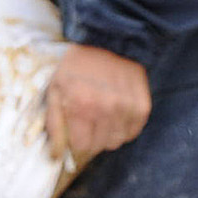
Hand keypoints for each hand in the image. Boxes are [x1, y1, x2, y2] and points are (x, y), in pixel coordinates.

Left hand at [46, 43, 151, 162]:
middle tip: (87, 121)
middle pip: (100, 146)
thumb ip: (55, 125)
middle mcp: (107, 108)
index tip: (75, 132)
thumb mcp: (55, 90)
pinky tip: (115, 112)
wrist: (108, 41)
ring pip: (117, 142)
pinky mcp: (142, 106)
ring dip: (107, 134)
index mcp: (82, 105)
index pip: (81, 147)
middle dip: (91, 138)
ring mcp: (127, 107)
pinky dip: (123, 128)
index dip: (76, 142)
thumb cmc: (76, 67)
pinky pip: (132, 132)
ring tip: (101, 116)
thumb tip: (55, 156)